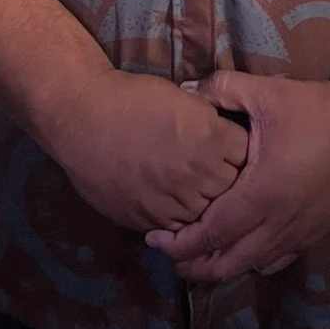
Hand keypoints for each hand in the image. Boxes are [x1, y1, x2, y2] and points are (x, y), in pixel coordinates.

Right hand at [44, 68, 248, 234]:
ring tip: (196, 190)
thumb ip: (210, 121)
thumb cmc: (132, 99)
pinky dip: (181, 219)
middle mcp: (197, 173)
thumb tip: (227, 133)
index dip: (241, 151)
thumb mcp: (183, 99)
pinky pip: (179, 229)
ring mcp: (173, 200)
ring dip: (206, 204)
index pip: (247, 155)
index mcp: (209, 138)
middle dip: (228, 181)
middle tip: (217, 172)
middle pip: (233, 189)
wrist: (82, 118)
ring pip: (208, 215)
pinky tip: (175, 203)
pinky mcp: (150, 219)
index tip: (233, 149)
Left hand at [145, 71, 329, 282]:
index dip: (179, 244)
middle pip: (227, 264)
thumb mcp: (266, 93)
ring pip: (251, 268)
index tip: (155, 239)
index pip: (211, 234)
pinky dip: (251, 263)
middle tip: (171, 255)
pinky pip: (275, 262)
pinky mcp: (313, 235)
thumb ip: (222, 89)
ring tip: (199, 255)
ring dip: (221, 266)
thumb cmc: (314, 112)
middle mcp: (278, 224)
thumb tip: (186, 90)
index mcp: (260, 194)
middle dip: (194, 265)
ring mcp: (298, 234)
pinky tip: (240, 249)